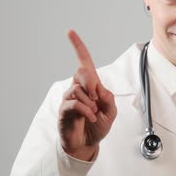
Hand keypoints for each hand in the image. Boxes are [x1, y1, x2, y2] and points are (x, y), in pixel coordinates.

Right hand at [58, 30, 116, 160]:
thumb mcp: (111, 111)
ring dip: (89, 102)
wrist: (87, 144)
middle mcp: (78, 89)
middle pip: (81, 72)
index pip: (84, 62)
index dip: (78, 47)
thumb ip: (108, 97)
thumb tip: (98, 88)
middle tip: (96, 97)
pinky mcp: (64, 110)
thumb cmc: (98, 126)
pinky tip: (90, 118)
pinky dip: (85, 111)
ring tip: (94, 114)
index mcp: (91, 85)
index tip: (70, 32)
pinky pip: (73, 103)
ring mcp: (69, 99)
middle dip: (91, 82)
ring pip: (77, 89)